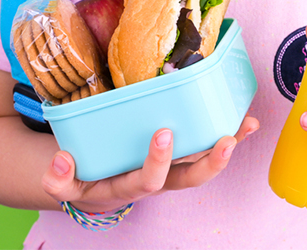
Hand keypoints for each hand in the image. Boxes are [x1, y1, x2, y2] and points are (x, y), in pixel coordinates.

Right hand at [41, 116, 257, 211]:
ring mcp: (174, 167)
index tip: (164, 134)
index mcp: (131, 186)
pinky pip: (210, 146)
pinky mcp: (184, 154)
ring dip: (229, 144)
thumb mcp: (67, 182)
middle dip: (210, 163)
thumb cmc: (86, 176)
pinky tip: (247, 120)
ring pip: (206, 162)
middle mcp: (160, 179)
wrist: (98, 183)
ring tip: (248, 126)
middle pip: (190, 179)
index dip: (158, 162)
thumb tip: (61, 160)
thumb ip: (58, 178)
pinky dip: (230, 134)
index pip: (148, 181)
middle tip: (225, 141)